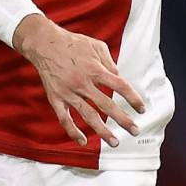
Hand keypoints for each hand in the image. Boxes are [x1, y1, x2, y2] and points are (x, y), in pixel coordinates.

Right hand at [12, 14, 146, 146]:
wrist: (44, 43)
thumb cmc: (72, 43)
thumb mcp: (96, 46)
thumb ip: (109, 62)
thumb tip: (119, 77)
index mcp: (94, 69)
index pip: (120, 86)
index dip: (133, 99)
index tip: (141, 109)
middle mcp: (82, 82)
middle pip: (107, 105)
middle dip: (123, 120)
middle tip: (134, 130)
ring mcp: (68, 92)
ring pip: (88, 115)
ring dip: (103, 131)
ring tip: (114, 142)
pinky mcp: (56, 98)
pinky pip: (64, 118)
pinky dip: (73, 131)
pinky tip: (83, 141)